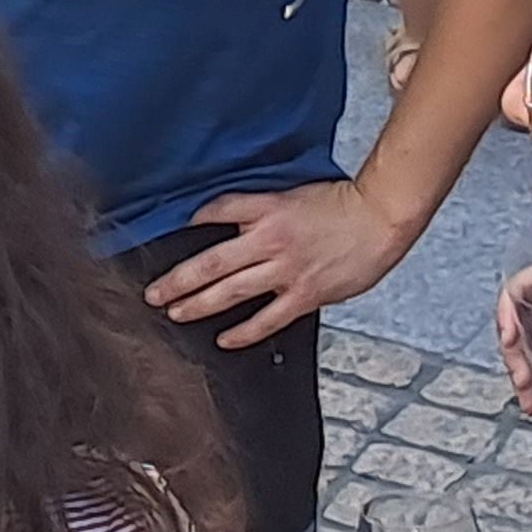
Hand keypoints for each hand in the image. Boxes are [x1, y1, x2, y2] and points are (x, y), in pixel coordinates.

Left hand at [148, 179, 414, 348]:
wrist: (379, 217)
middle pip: (212, 262)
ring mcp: (286, 269)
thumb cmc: (340, 202)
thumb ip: (262, 210)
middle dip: (178, 279)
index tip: (164, 236)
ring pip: (231, 292)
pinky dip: (244, 331)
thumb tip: (235, 225)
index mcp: (266, 208)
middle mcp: (270, 239)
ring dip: (198, 304)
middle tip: (153, 293)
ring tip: (174, 313)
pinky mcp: (305, 293)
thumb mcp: (292, 193)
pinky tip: (224, 339)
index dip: (188, 222)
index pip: (216, 211)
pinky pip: (267, 318)